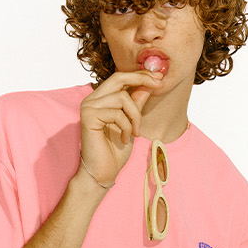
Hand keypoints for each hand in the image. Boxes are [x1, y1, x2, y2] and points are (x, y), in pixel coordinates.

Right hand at [76, 77, 149, 194]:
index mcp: (101, 98)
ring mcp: (88, 106)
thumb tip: (149, 83)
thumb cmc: (115, 150)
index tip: (159, 77)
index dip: (140, 75)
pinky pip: (117, 113)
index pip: (120, 77)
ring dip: (135, 116)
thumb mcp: (131, 122)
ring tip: (135, 132)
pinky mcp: (88, 116)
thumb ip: (136, 102)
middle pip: (118, 77)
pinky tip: (124, 139)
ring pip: (122, 97)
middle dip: (141, 79)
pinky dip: (126, 127)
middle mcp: (92, 98)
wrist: (103, 173)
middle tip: (158, 84)